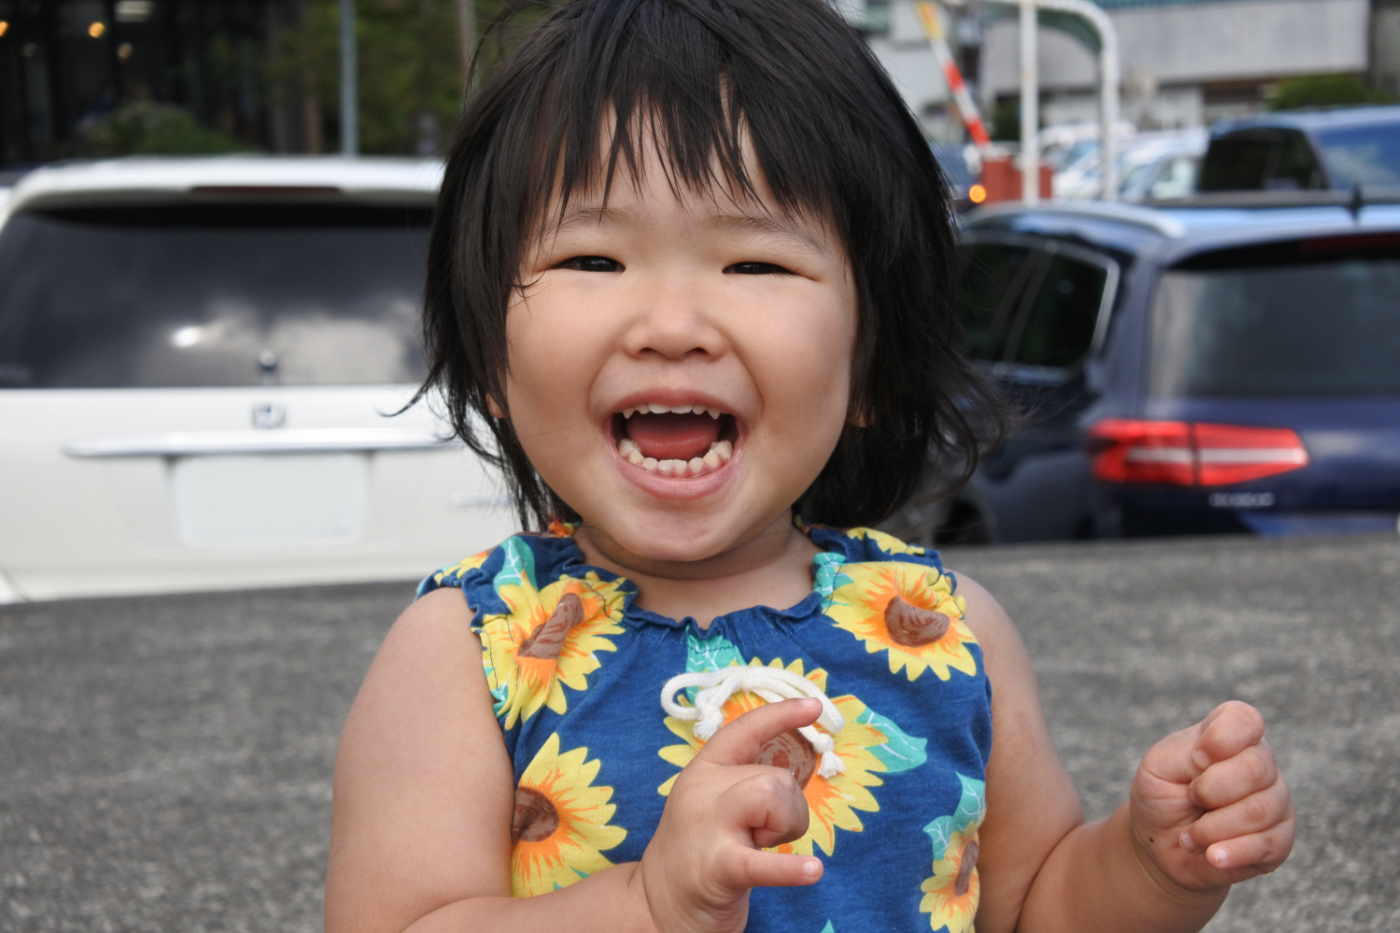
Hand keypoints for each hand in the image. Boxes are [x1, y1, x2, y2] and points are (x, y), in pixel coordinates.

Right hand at [635, 698, 823, 932]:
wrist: (657, 906)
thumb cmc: (698, 853)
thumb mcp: (714, 805)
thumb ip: (745, 783)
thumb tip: (792, 776)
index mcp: (703, 771)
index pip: (744, 729)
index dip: (782, 713)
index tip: (815, 705)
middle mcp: (701, 792)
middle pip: (773, 775)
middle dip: (789, 808)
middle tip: (765, 836)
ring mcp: (708, 829)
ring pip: (775, 797)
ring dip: (787, 828)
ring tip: (760, 849)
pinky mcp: (717, 869)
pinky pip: (762, 863)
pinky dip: (789, 869)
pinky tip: (811, 871)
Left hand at [1130, 700, 1294, 891]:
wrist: (1161, 845)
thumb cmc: (1161, 795)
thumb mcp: (1159, 765)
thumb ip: (1187, 754)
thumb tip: (1214, 762)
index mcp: (1230, 735)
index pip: (1245, 720)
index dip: (1221, 739)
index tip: (1196, 758)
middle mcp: (1260, 763)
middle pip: (1255, 768)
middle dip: (1209, 791)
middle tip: (1190, 798)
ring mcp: (1276, 801)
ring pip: (1259, 811)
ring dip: (1212, 828)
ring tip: (1190, 834)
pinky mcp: (1280, 840)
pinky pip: (1266, 845)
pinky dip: (1230, 852)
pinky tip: (1211, 855)